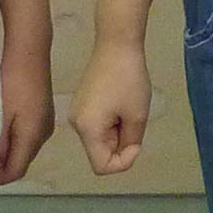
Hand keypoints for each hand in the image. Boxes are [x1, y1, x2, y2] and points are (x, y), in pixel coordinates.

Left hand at [0, 48, 56, 185]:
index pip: (16, 171)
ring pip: (25, 148)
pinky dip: (14, 137)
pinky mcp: (43, 111)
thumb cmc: (12, 80)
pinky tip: (2, 124)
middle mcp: (44, 134)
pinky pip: (28, 134)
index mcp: (33, 137)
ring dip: (8, 149)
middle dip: (1, 164)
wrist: (29, 49)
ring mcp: (46, 122)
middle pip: (22, 161)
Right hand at [70, 40, 150, 177]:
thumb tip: (125, 152)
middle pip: (100, 153)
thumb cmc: (129, 80)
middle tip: (134, 120)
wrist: (116, 45)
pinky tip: (120, 103)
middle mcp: (76, 124)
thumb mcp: (137, 116)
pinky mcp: (81, 105)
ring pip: (100, 140)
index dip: (123, 162)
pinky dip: (111, 123)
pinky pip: (97, 127)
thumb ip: (131, 142)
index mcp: (87, 129)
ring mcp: (76, 114)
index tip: (136, 142)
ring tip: (128, 109)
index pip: (102, 166)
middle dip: (121, 145)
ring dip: (117, 133)